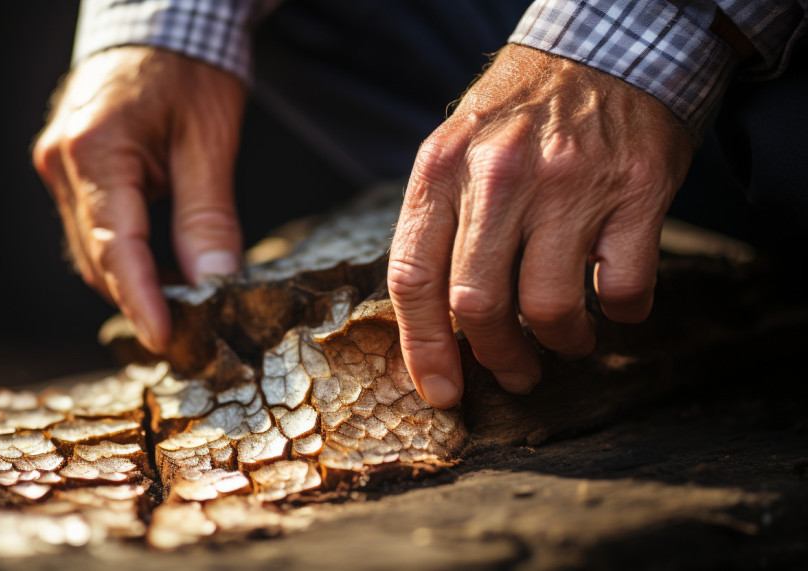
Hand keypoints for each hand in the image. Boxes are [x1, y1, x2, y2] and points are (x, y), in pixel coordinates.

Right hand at [33, 47, 245, 352]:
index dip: (142, 300)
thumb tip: (211, 280)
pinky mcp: (69, 169)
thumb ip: (207, 215)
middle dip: (141, 298)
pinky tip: (161, 267)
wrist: (157, 19)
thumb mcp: (209, 139)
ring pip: (92, 249)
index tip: (166, 339)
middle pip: (99, 257)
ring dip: (133, 279)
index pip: (115, 248)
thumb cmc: (187, 65)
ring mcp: (59, 166)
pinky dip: (125, 254)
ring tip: (181, 305)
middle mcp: (62, 163)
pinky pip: (93, 228)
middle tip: (190, 333)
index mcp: (94, 151)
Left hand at [389, 44, 693, 407]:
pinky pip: (624, 288)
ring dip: (560, 344)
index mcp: (442, 170)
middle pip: (478, 304)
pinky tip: (613, 305)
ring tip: (565, 340)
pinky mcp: (634, 191)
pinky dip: (621, 316)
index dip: (424, 348)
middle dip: (496, 357)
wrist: (600, 51)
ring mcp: (569, 183)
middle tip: (515, 371)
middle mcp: (499, 176)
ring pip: (549, 307)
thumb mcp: (455, 152)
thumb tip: (436, 325)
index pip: (414, 277)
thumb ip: (439, 227)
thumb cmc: (518, 116)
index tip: (441, 391)